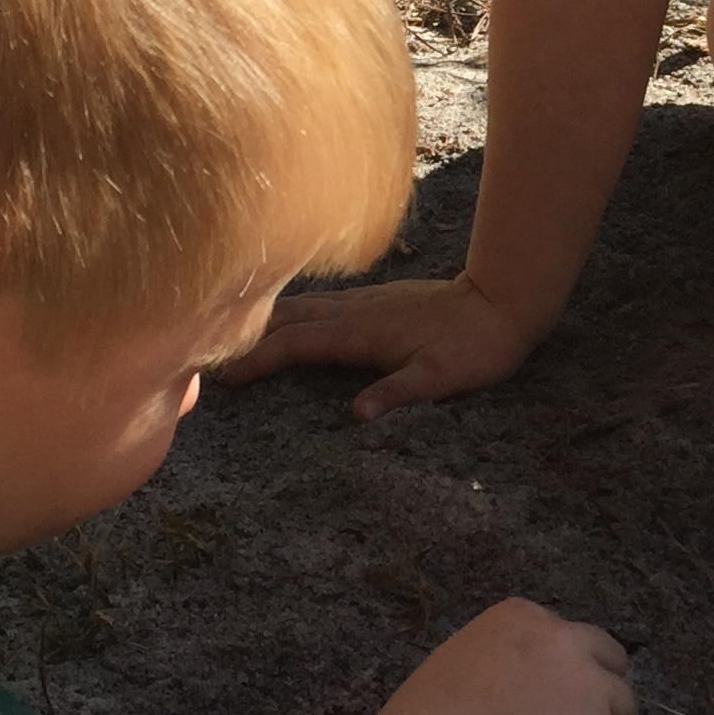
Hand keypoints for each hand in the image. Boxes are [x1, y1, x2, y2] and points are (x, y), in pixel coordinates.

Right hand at [220, 274, 541, 419]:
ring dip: (266, 319)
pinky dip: (293, 312)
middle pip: (288, 319)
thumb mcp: (441, 379)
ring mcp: (365, 301)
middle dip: (247, 334)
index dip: (258, 359)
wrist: (502, 303)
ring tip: (233, 334)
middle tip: (211, 355)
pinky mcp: (376, 299)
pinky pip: (321, 303)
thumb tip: (357, 415)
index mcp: (362, 333)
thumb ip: (398, 393)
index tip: (226, 377)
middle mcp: (356, 311)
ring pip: (303, 306)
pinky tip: (287, 317)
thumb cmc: (474, 347)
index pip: (295, 344)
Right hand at [378, 599, 636, 714]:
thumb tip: (520, 685)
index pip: (570, 636)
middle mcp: (566, 642)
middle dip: (599, 692)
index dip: (564, 669)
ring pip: (621, 711)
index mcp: (525, 617)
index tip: (548, 696)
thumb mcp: (461, 660)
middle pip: (611, 663)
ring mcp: (590, 688)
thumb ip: (504, 660)